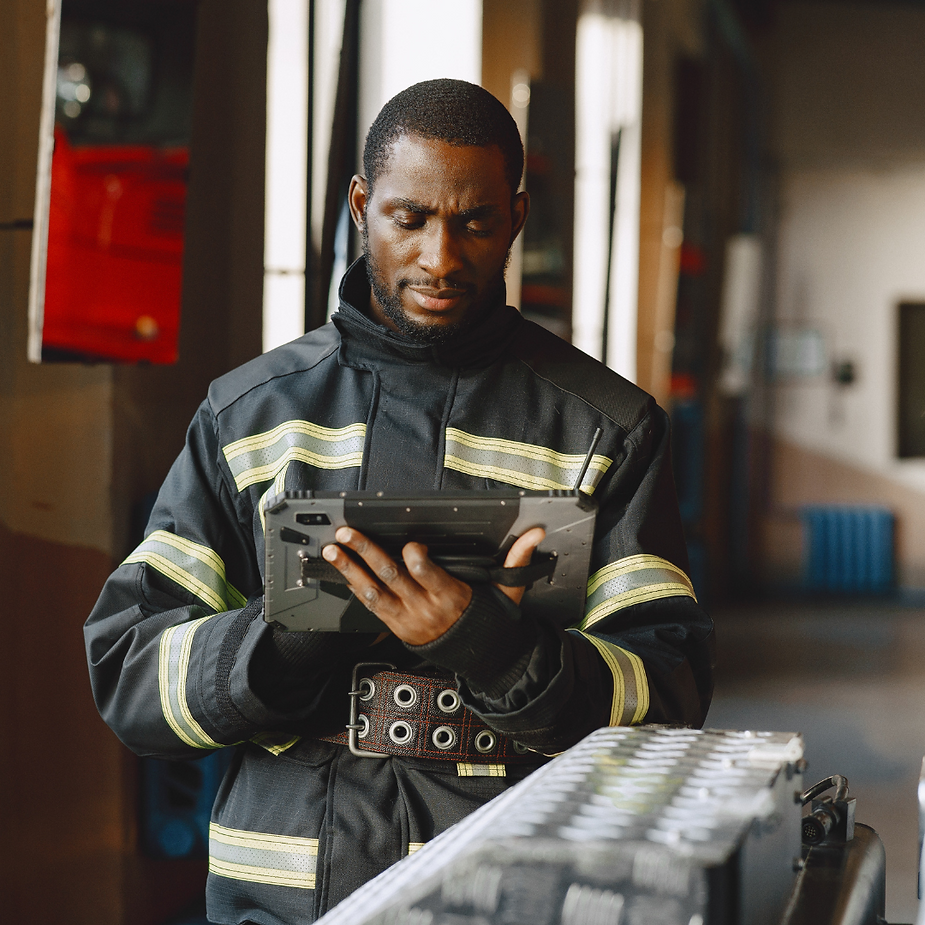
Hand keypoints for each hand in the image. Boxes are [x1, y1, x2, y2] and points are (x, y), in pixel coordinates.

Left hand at [321, 526, 545, 645]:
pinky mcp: (397, 626)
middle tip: (348, 533)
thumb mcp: (508, 592)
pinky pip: (371, 606)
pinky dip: (356, 587)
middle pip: (392, 576)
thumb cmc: (491, 622)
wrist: (482, 661)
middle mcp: (425, 608)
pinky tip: (344, 570)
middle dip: (367, 552)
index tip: (411, 544)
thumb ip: (517, 559)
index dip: (417, 559)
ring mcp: (408, 618)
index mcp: (452, 597)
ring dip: (351, 569)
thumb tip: (535, 534)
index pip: (428, 575)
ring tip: (333, 549)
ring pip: (373, 591)